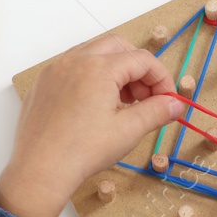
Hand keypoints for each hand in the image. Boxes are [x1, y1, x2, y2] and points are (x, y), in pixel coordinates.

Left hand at [0, 35, 182, 216]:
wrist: (39, 170)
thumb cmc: (82, 151)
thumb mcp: (128, 131)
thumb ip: (157, 112)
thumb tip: (176, 105)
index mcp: (99, 67)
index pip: (142, 60)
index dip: (161, 78)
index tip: (167, 100)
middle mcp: (75, 60)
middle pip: (118, 46)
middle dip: (137, 68)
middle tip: (145, 97)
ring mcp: (55, 70)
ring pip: (92, 53)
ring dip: (114, 70)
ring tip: (122, 103)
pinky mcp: (42, 84)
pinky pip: (72, 68)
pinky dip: (90, 77)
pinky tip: (95, 106)